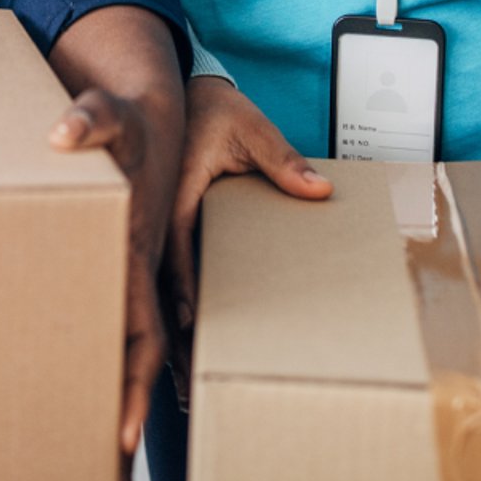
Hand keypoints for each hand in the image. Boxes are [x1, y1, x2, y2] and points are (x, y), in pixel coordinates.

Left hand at [51, 91, 170, 458]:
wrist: (152, 113)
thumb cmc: (136, 118)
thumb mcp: (112, 115)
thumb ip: (90, 120)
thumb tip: (64, 133)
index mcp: (137, 263)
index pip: (141, 340)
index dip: (131, 391)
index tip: (120, 442)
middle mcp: (129, 286)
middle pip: (126, 376)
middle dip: (117, 447)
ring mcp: (114, 287)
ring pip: (108, 368)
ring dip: (99, 431)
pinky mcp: (99, 280)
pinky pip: (90, 337)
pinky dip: (77, 381)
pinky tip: (57, 421)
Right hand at [165, 77, 332, 395]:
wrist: (185, 94)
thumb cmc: (215, 110)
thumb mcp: (252, 128)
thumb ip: (283, 160)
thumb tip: (318, 189)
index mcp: (176, 198)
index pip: (177, 257)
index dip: (183, 298)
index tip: (190, 334)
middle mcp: (162, 221)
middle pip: (164, 290)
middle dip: (171, 338)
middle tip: (182, 385)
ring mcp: (163, 231)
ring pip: (162, 292)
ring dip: (172, 335)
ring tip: (180, 386)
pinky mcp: (171, 234)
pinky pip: (172, 278)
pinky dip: (177, 311)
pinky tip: (185, 344)